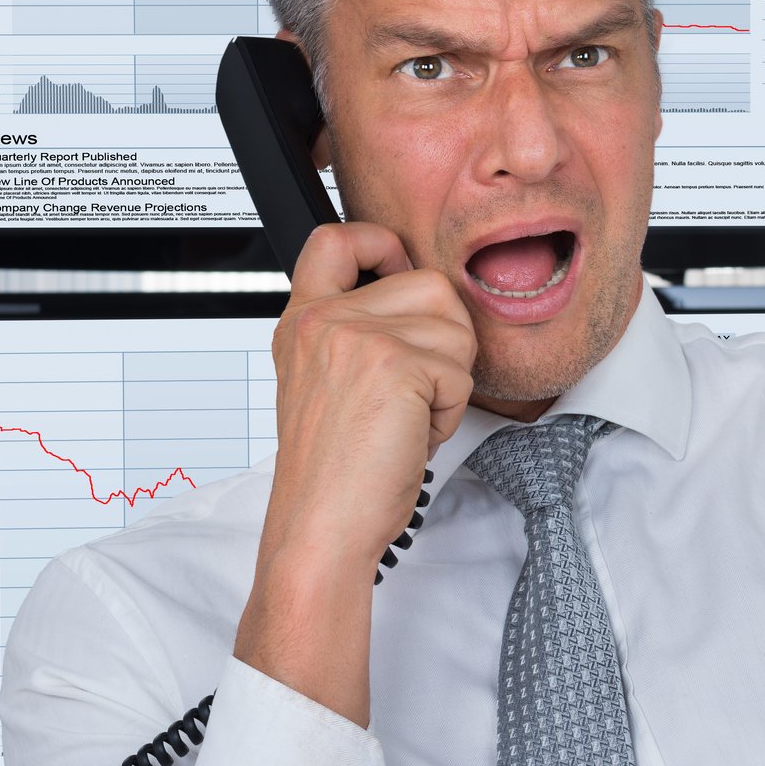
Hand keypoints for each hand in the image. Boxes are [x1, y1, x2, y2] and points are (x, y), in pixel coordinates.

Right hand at [235, 221, 475, 726]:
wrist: (320, 527)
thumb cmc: (334, 474)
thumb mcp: (328, 384)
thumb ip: (359, 334)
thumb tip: (428, 300)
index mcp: (304, 321)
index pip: (335, 238)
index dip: (380, 241)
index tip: (398, 268)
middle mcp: (325, 319)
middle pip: (431, 284)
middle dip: (442, 343)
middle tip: (409, 397)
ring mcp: (357, 336)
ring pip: (455, 326)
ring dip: (448, 380)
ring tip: (405, 419)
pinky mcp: (394, 363)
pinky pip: (460, 371)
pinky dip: (449, 411)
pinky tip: (410, 435)